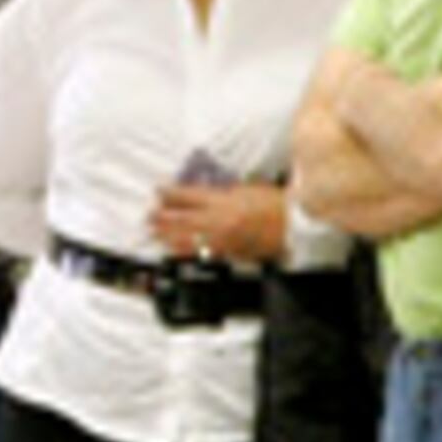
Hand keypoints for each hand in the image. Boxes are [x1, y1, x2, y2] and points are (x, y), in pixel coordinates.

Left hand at [150, 177, 287, 264]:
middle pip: (182, 219)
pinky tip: (174, 250)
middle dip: (163, 217)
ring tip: (154, 233)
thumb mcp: (246, 188)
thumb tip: (202, 195)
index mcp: (222, 200)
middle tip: (149, 216)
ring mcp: (221, 239)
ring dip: (167, 235)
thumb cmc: (274, 204)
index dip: (170, 193)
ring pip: (187, 238)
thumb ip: (222, 192)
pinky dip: (184, 250)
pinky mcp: (227, 253)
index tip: (159, 190)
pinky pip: (200, 252)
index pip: (188, 195)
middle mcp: (217, 220)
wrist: (292, 226)